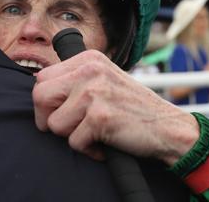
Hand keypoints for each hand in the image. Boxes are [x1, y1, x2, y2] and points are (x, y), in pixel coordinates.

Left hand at [33, 50, 198, 165]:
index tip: (58, 112)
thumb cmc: (132, 108)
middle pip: (39, 96)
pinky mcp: (100, 117)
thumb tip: (39, 88)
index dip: (45, 101)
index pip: (42, 77)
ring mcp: (94, 92)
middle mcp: (89, 70)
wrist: (169, 128)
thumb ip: (75, 79)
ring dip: (71, 136)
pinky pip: (74, 142)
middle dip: (48, 118)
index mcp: (88, 58)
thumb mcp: (104, 79)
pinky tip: (105, 142)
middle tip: (68, 128)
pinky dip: (88, 149)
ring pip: (53, 123)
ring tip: (93, 132)